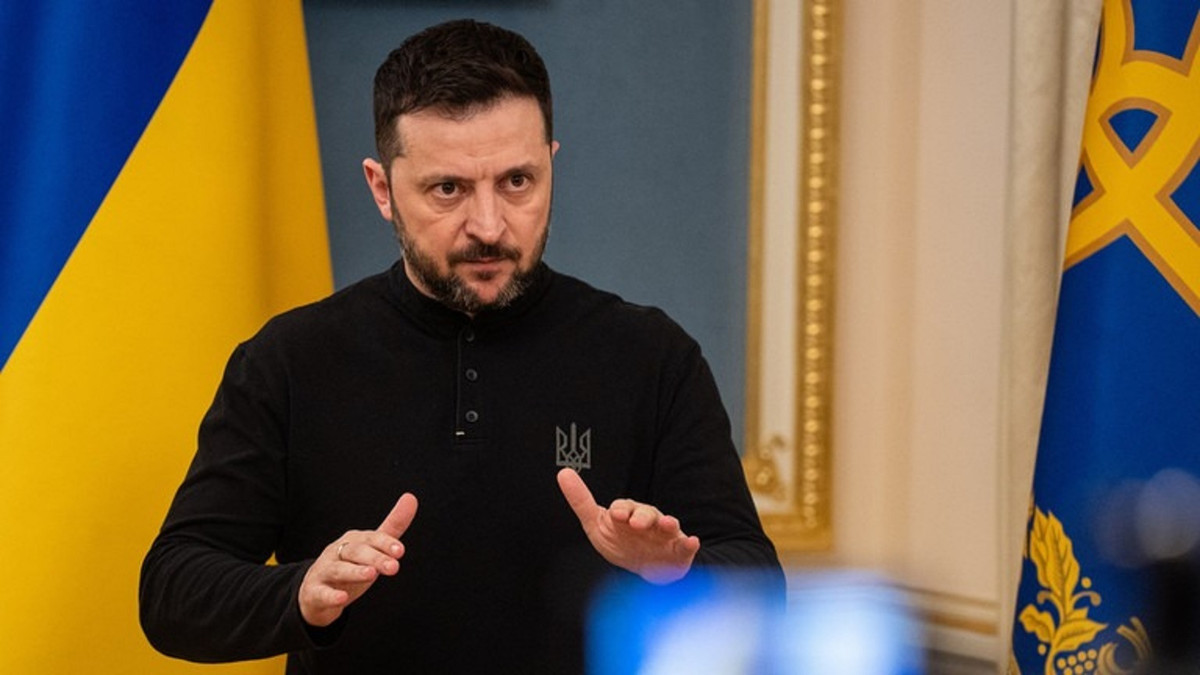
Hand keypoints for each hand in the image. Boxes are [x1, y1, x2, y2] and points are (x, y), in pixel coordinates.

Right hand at [298, 493, 417, 626]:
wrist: (315, 592)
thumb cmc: (348, 565)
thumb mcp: (372, 548)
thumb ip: (392, 527)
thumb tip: (411, 497)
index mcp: (354, 541)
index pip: (371, 538)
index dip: (386, 544)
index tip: (400, 551)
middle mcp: (337, 552)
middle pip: (356, 552)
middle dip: (375, 558)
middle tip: (393, 567)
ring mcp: (324, 571)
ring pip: (339, 569)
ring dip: (354, 571)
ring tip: (371, 575)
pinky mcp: (315, 592)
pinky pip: (322, 593)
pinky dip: (331, 596)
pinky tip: (342, 598)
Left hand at [557, 468, 698, 583]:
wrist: (644, 568)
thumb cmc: (620, 542)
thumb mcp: (596, 524)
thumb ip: (581, 500)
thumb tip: (563, 472)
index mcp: (628, 514)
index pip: (624, 507)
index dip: (620, 510)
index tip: (615, 514)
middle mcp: (648, 521)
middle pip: (647, 514)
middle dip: (643, 517)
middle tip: (636, 523)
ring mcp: (665, 535)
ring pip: (668, 526)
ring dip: (668, 524)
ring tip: (669, 524)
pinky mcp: (678, 551)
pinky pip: (685, 546)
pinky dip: (689, 544)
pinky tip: (692, 542)